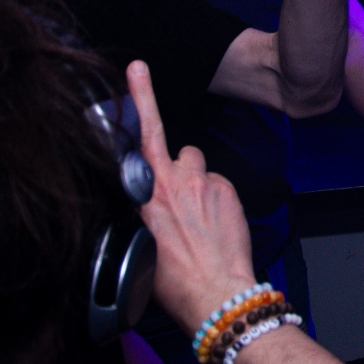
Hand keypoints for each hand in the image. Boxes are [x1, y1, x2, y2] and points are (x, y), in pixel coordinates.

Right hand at [128, 60, 258, 332]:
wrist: (216, 295)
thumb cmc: (173, 281)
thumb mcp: (136, 246)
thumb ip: (140, 213)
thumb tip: (143, 209)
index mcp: (145, 194)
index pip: (141, 135)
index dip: (140, 98)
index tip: (137, 68)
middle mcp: (174, 181)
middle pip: (174, 145)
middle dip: (168, 146)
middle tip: (162, 143)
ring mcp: (205, 184)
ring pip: (197, 166)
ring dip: (196, 181)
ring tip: (196, 215)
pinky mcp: (227, 191)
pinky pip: (218, 183)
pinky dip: (215, 199)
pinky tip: (213, 224)